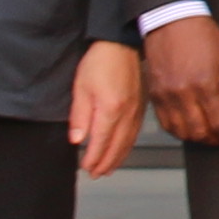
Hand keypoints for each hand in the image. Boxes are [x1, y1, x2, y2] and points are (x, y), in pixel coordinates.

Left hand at [71, 39, 146, 178]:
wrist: (120, 44)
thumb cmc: (100, 61)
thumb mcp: (81, 88)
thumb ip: (80, 116)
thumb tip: (78, 139)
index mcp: (110, 109)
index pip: (100, 142)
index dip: (93, 158)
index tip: (86, 167)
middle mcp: (126, 113)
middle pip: (116, 147)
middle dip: (105, 163)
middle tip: (96, 174)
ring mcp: (136, 111)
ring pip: (128, 142)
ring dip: (117, 158)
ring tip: (108, 168)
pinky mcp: (140, 106)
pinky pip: (134, 133)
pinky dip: (127, 146)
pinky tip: (122, 149)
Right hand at [146, 15, 218, 148]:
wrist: (171, 19)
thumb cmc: (203, 35)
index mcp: (204, 84)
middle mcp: (182, 94)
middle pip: (200, 132)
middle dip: (217, 141)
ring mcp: (166, 96)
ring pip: (182, 132)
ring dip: (198, 139)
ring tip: (211, 135)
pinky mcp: (155, 95)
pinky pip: (166, 124)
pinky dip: (180, 132)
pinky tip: (191, 128)